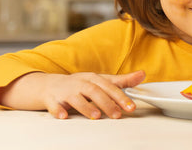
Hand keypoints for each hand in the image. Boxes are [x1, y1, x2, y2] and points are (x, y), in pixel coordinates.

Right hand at [0, 70, 145, 118]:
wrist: (48, 86)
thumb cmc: (79, 84)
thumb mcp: (101, 81)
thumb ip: (122, 81)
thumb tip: (142, 75)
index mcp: (94, 79)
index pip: (110, 87)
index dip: (121, 97)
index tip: (131, 107)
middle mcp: (81, 83)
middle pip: (95, 92)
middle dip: (107, 103)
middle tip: (117, 115)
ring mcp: (66, 91)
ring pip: (77, 98)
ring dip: (86, 107)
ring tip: (96, 116)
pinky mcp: (52, 99)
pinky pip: (54, 105)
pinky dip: (58, 110)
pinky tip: (63, 116)